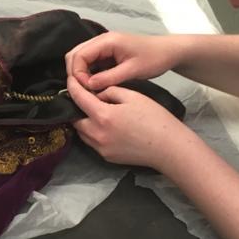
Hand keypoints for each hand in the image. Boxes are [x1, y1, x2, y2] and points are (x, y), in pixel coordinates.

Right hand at [65, 32, 183, 91]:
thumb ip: (109, 78)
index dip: (78, 73)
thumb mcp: (132, 71)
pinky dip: (88, 72)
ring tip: (89, 88)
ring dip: (80, 72)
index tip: (86, 89)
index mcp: (107, 41)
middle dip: (75, 72)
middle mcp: (101, 40)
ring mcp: (103, 45)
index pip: (79, 55)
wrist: (169, 52)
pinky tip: (95, 84)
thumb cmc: (154, 59)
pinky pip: (90, 60)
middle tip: (84, 90)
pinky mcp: (107, 52)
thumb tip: (87, 86)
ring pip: (81, 57)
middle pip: (75, 54)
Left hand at [66, 75, 189, 170]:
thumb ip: (110, 92)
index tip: (70, 81)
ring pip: (82, 133)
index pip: (79, 99)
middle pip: (75, 120)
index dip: (72, 88)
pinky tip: (105, 126)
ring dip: (84, 122)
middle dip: (77, 108)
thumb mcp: (133, 96)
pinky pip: (92, 143)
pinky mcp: (107, 157)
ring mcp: (101, 148)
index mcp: (103, 116)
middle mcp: (97, 135)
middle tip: (85, 99)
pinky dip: (93, 133)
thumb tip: (98, 95)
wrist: (168, 148)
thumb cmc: (154, 119)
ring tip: (95, 112)